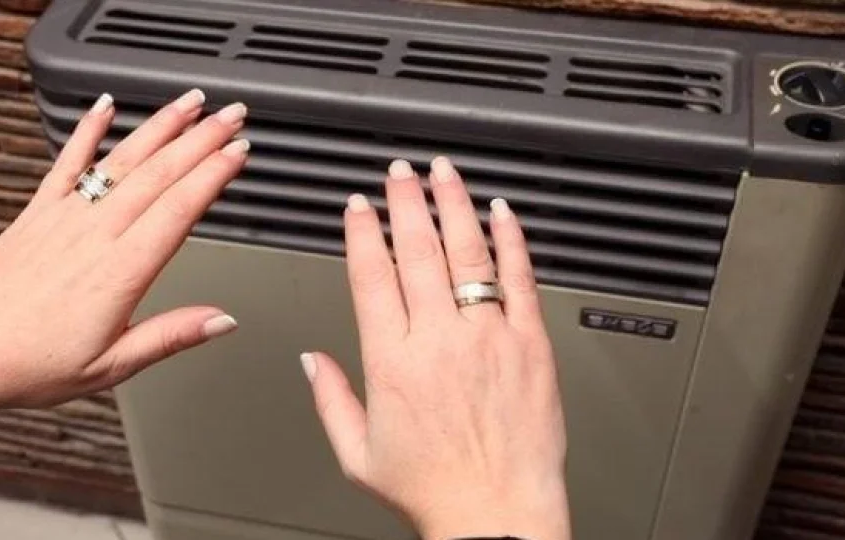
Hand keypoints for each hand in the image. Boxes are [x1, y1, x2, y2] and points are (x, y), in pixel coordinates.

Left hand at [0, 91, 248, 417]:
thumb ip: (171, 336)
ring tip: (190, 103)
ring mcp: (64, 217)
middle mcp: (94, 234)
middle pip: (159, 174)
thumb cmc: (31, 363)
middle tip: (234, 116)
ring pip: (121, 160)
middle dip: (202, 139)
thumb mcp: (112, 366)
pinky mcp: (37, 212)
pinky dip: (87, 129)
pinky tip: (105, 105)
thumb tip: (222, 321)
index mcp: (119, 272)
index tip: (239, 152)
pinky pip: (67, 161)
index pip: (178, 209)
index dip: (213, 175)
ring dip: (160, 126)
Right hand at [302, 158, 569, 539]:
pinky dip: (512, 242)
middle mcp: (439, 340)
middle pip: (419, 250)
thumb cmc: (433, 489)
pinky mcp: (531, 345)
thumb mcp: (358, 454)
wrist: (496, 515)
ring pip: (469, 252)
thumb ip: (331, 399)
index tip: (357, 207)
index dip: (362, 232)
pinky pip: (522, 280)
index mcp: (392, 361)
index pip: (372, 275)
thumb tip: (313, 360)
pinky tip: (503, 214)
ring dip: (453, 205)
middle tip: (398, 173)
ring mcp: (489, 338)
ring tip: (443, 174)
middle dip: (404, 202)